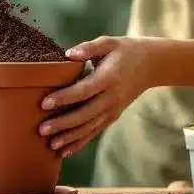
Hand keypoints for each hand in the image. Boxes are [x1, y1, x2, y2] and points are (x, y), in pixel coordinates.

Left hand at [38, 36, 160, 156]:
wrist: (152, 65)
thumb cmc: (125, 50)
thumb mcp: (109, 42)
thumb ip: (88, 47)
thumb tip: (68, 54)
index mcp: (108, 78)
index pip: (83, 91)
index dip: (63, 98)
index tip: (44, 103)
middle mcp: (112, 97)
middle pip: (85, 114)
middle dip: (62, 124)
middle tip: (41, 130)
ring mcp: (113, 109)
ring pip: (90, 127)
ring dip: (70, 138)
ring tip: (51, 145)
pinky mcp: (113, 116)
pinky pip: (95, 131)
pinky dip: (81, 142)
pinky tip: (66, 151)